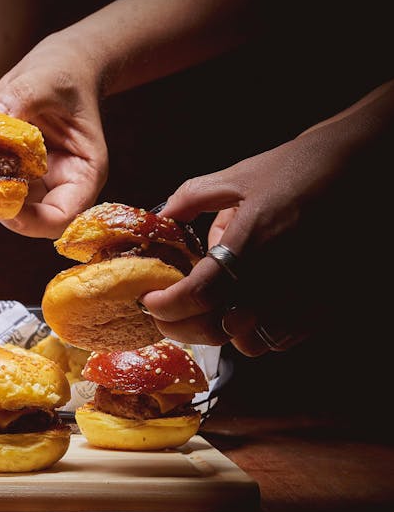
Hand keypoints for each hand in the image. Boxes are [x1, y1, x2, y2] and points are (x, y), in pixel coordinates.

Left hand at [0, 28, 108, 238]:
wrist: (59, 64)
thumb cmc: (65, 72)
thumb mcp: (45, 81)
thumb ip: (19, 101)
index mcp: (84, 172)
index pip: (62, 216)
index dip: (32, 221)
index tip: (2, 205)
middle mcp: (60, 184)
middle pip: (30, 219)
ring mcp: (35, 180)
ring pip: (6, 205)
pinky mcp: (13, 171)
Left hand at [139, 124, 360, 355]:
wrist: (362, 167)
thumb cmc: (297, 168)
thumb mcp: (238, 176)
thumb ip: (191, 198)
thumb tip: (160, 216)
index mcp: (251, 241)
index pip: (197, 294)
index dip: (165, 305)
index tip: (149, 301)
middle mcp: (280, 275)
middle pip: (217, 328)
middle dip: (181, 326)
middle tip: (167, 315)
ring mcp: (306, 295)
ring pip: (249, 343)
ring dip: (222, 332)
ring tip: (211, 312)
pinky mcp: (328, 305)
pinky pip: (283, 340)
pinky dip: (257, 333)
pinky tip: (248, 313)